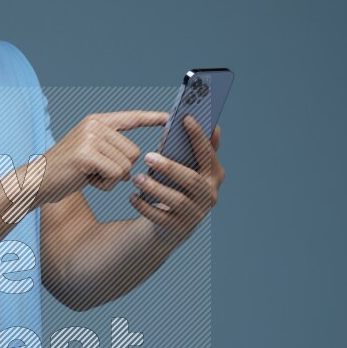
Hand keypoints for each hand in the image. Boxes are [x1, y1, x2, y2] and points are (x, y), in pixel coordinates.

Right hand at [37, 110, 169, 205]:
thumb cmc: (65, 173)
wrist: (35, 182)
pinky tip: (86, 181)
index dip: (153, 118)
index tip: (170, 118)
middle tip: (95, 172)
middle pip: (134, 151)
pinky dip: (105, 184)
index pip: (131, 117)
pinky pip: (116, 174)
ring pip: (126, 164)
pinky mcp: (87, 154)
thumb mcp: (90, 153)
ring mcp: (90, 137)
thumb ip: (111, 148)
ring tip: (89, 175)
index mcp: (96, 121)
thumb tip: (139, 156)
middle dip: (120, 169)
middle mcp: (94, 125)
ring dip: (111, 179)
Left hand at [129, 116, 224, 242]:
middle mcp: (209, 195)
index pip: (209, 154)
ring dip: (154, 188)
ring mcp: (195, 214)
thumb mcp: (185, 167)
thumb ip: (188, 148)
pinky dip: (144, 206)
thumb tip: (185, 120)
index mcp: (214, 175)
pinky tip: (132, 197)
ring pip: (176, 200)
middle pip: (192, 180)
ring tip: (136, 178)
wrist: (171, 224)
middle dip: (170, 167)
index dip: (199, 137)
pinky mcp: (178, 228)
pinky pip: (160, 217)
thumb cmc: (176, 186)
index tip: (185, 119)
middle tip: (147, 156)